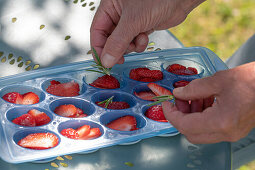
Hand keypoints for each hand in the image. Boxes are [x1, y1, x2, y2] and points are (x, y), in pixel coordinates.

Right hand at [90, 0, 204, 67]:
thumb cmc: (155, 0)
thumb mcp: (132, 21)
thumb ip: (117, 43)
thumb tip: (105, 62)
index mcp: (110, 6)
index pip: (96, 30)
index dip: (98, 47)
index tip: (103, 63)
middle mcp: (118, 14)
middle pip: (109, 38)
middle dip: (117, 49)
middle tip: (121, 60)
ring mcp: (130, 21)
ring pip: (123, 42)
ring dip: (130, 46)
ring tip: (139, 40)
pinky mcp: (142, 26)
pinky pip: (135, 41)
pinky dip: (139, 43)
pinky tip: (145, 37)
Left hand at [162, 62, 254, 143]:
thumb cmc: (252, 80)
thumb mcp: (218, 80)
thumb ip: (194, 88)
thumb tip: (178, 93)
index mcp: (221, 121)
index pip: (185, 125)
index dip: (171, 114)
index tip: (166, 103)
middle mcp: (226, 133)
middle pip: (191, 133)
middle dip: (180, 116)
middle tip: (179, 100)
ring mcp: (231, 134)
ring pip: (200, 132)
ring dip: (191, 116)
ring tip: (192, 97)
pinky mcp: (234, 130)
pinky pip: (211, 129)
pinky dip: (202, 117)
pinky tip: (203, 100)